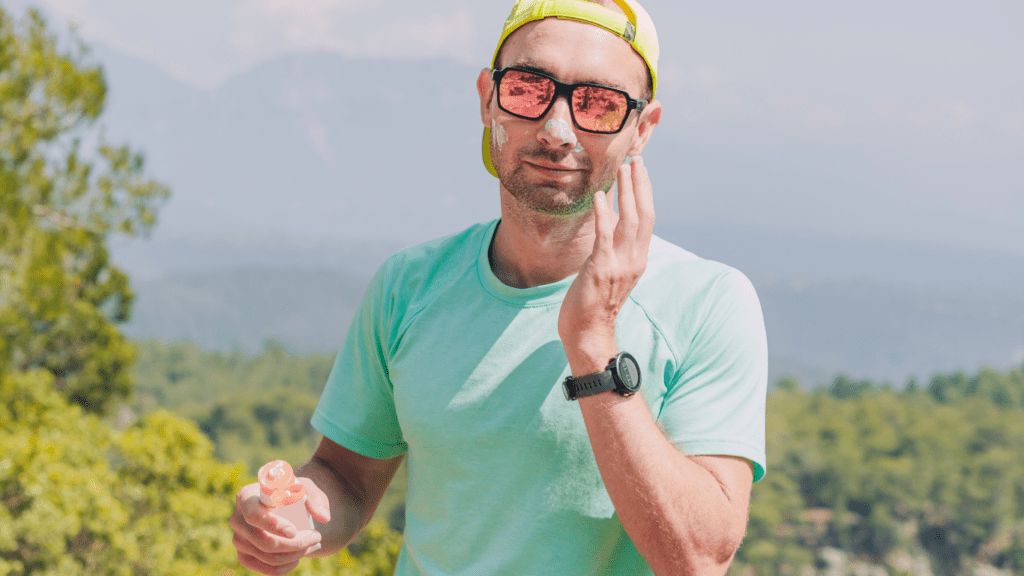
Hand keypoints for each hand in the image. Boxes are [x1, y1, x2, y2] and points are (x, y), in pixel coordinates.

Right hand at [230, 477, 330, 574]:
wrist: (282, 506)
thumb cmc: (291, 494)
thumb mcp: (304, 487)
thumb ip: (315, 498)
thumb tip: (324, 517)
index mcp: (246, 497)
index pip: (254, 516)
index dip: (273, 526)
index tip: (294, 531)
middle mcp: (237, 520)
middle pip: (264, 542)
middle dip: (295, 544)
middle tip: (316, 536)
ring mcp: (238, 540)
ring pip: (268, 557)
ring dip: (295, 554)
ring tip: (310, 544)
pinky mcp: (244, 556)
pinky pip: (266, 569)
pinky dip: (286, 567)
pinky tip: (297, 557)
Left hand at [558, 156, 653, 372]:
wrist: (588, 333)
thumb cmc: (594, 302)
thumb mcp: (610, 270)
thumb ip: (614, 247)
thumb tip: (608, 218)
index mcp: (638, 258)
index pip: (647, 218)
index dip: (645, 192)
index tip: (641, 169)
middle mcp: (634, 259)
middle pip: (643, 214)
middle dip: (640, 185)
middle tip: (635, 159)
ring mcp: (619, 264)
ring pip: (628, 221)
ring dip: (626, 192)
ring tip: (622, 169)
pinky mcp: (600, 269)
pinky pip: (604, 236)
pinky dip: (602, 214)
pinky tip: (598, 196)